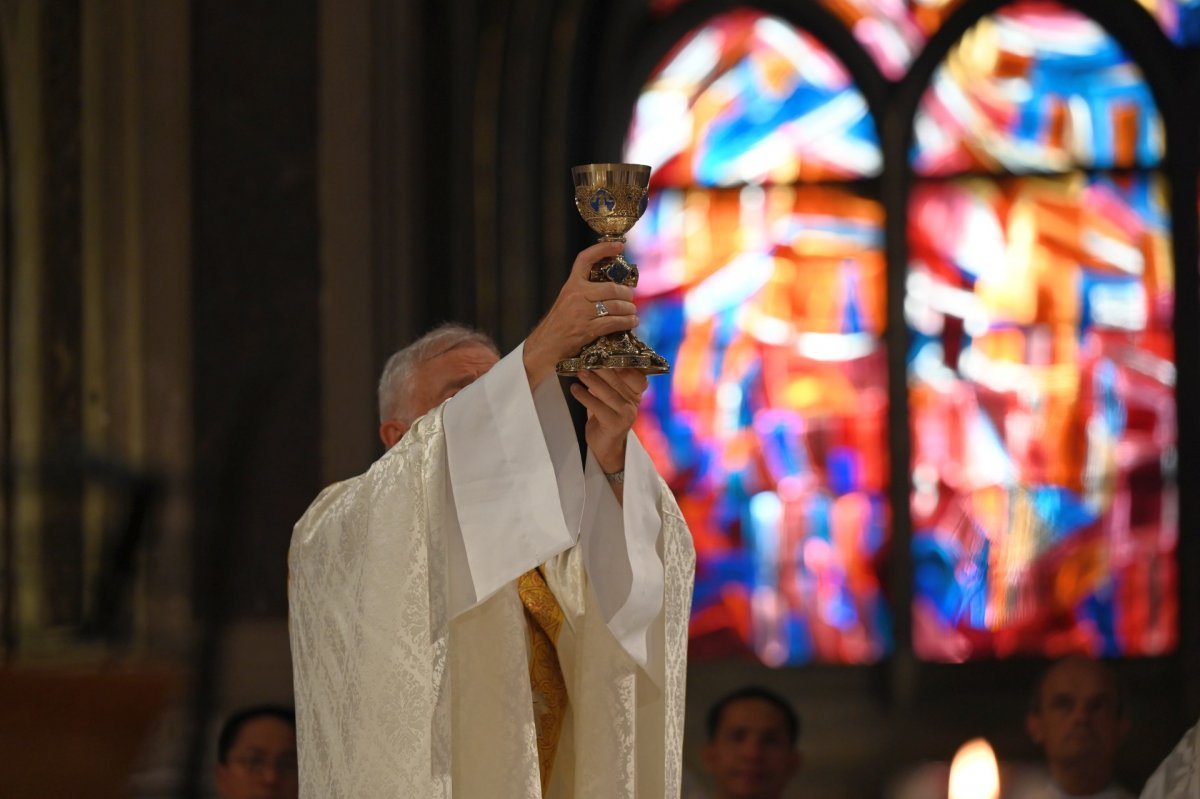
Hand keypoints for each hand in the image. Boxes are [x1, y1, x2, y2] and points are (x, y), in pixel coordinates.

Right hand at [523, 242, 638, 385]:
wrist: (544, 347)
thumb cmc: (558, 326)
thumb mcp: (567, 302)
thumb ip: (584, 294)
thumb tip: (613, 290)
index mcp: (571, 285)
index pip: (585, 259)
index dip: (603, 249)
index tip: (619, 245)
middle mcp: (576, 295)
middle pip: (611, 288)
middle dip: (627, 294)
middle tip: (631, 299)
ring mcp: (581, 312)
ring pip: (616, 305)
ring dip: (630, 310)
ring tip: (633, 313)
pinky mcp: (587, 329)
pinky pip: (614, 322)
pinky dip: (627, 322)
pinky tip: (632, 322)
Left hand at [569, 368, 647, 473]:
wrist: (605, 446)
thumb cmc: (605, 417)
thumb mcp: (610, 397)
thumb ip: (609, 382)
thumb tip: (593, 359)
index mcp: (636, 394)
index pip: (638, 376)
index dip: (626, 366)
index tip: (609, 356)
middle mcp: (634, 404)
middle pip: (619, 381)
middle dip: (602, 369)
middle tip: (587, 359)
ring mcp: (626, 415)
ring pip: (608, 393)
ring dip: (592, 381)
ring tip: (579, 372)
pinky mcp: (614, 425)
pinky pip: (597, 407)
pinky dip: (584, 396)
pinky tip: (574, 389)